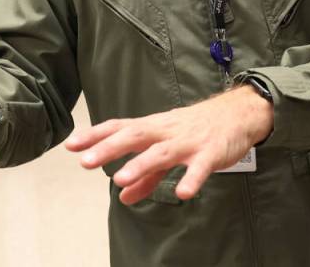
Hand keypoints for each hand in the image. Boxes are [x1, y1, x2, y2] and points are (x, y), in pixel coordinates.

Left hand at [65, 85, 272, 204]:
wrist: (239, 114)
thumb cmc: (197, 130)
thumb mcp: (168, 150)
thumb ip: (146, 176)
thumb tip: (123, 196)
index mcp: (154, 128)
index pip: (119, 127)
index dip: (95, 135)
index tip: (70, 145)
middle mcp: (167, 131)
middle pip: (134, 135)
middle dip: (108, 147)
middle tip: (85, 162)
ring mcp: (188, 141)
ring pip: (162, 152)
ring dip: (141, 165)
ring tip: (120, 179)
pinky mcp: (211, 152)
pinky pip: (201, 167)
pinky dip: (191, 179)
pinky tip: (182, 193)